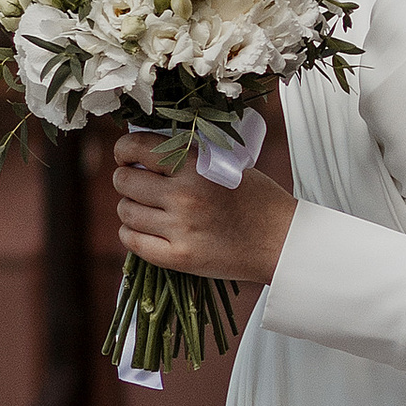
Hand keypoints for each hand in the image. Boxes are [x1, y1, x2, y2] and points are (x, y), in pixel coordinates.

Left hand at [113, 130, 296, 285]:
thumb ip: (187, 159)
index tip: (126, 156)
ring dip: (131, 207)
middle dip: (126, 179)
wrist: (281, 241)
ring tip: (149, 208)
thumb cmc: (257, 199)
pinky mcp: (178, 257)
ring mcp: (180, 229)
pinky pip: (132, 241)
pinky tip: (145, 229)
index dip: (124, 150)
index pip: (138, 148)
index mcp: (197, 166)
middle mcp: (184, 196)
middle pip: (124, 181)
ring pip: (125, 211)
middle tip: (139, 184)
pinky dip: (131, 233)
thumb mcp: (226, 165)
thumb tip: (142, 155)